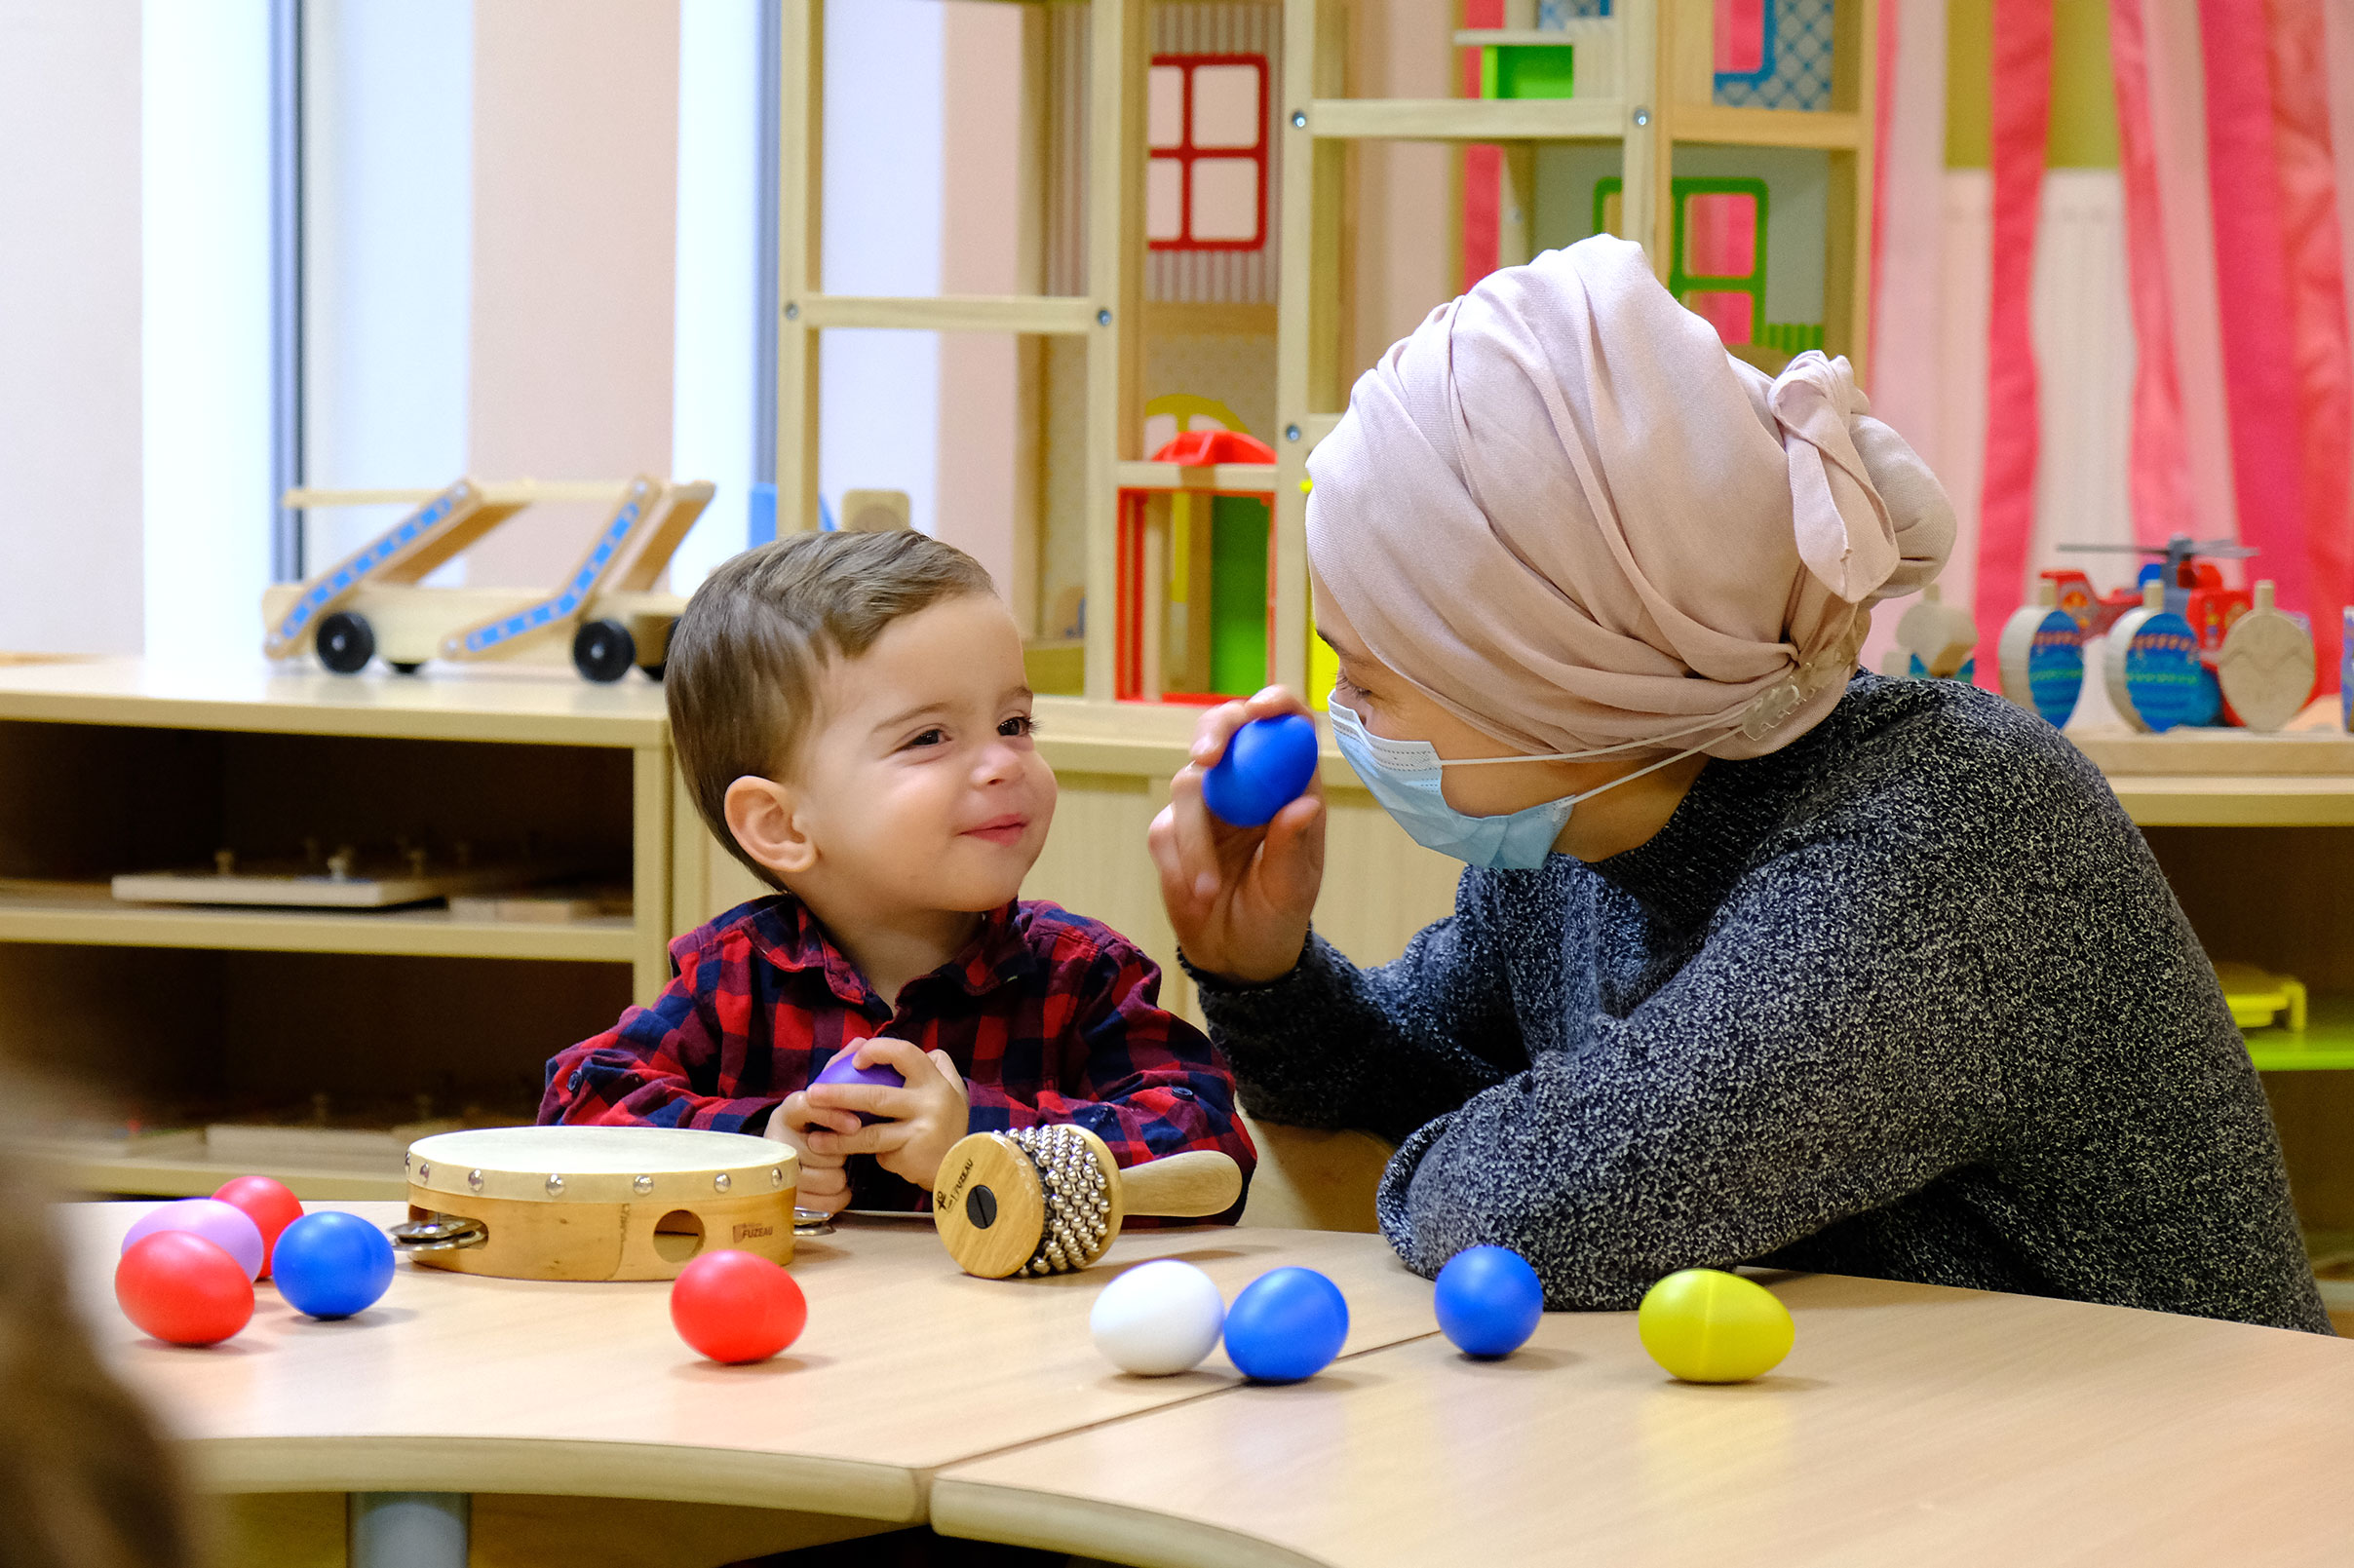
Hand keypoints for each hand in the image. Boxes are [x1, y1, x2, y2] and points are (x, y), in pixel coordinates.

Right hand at [767, 1091, 853, 1215]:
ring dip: (840, 1175)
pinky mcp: (788, 1199)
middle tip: (834, 1151)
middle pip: (825, 1150)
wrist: (786, 1155)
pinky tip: (835, 1188)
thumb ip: (837, 1110)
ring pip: (831, 1178)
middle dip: (840, 1152)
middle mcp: (777, 1140)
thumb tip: (855, 1126)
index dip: (831, 1116)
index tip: (855, 1125)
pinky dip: (839, 1197)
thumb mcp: (823, 1111)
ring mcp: (779, 1173)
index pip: (805, 1108)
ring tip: (831, 1168)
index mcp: (788, 1112)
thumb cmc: (814, 1130)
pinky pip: (827, 1202)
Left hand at [800, 1036, 969, 1194]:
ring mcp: (919, 1132)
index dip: (876, 1050)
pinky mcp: (910, 1157)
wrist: (964, 1166)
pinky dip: (868, 1153)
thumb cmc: (949, 1123)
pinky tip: (849, 1158)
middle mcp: (929, 1104)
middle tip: (811, 1094)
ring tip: (813, 1139)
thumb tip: (892, 1048)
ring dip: (837, 1138)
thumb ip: (933, 1064)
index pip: (903, 1053)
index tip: (856, 1059)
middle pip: (875, 1096)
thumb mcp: (951, 1088)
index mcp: (935, 1081)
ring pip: (869, 1134)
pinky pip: (880, 1153)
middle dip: (838, 1095)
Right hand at [1148, 686, 1325, 983]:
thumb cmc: (1278, 917)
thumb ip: (1294, 846)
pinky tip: (1196, 894)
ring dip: (1194, 839)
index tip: (1261, 710)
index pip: (1286, 723)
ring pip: (1186, 784)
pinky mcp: (1172, 830)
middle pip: (1225, 728)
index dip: (1274, 703)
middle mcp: (1247, 783)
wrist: (1238, 957)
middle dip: (1213, 733)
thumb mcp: (1293, 889)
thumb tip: (1305, 804)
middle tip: (1205, 759)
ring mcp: (1206, 804)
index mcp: (1288, 784)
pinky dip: (1179, 862)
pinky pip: (1164, 831)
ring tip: (1207, 890)